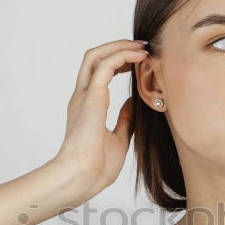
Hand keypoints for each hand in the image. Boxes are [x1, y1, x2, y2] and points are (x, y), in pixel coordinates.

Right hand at [51, 39, 149, 199]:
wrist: (81, 177)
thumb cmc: (96, 167)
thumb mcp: (119, 138)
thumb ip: (125, 119)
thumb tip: (133, 103)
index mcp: (87, 107)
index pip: (98, 72)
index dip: (118, 61)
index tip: (139, 60)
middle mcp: (82, 97)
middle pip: (94, 58)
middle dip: (118, 47)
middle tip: (142, 47)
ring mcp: (84, 96)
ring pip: (96, 56)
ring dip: (120, 47)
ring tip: (142, 47)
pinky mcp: (91, 98)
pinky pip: (105, 65)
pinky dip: (122, 56)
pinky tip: (140, 57)